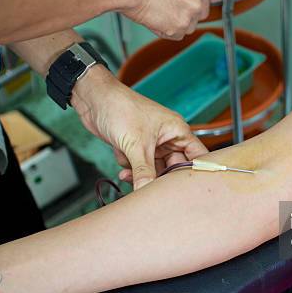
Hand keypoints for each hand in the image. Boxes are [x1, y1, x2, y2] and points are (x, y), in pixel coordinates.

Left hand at [72, 65, 207, 189]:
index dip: (197, 172)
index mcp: (177, 131)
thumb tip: (147, 192)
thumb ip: (144, 172)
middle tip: (152, 188)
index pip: (197, 156)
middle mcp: (168, 138)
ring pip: (154, 170)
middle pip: (174, 168)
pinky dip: (130, 168)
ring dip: (141, 174)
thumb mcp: (136, 144)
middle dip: (160, 177)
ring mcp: (152, 144)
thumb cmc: (120, 107)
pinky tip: (121, 162)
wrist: (94, 100)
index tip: (190, 190)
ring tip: (129, 173)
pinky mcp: (137, 148)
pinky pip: (139, 167)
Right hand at [118, 0, 228, 39]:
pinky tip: (156, 16)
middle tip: (169, 0)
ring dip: (177, 20)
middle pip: (203, 10)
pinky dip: (167, 30)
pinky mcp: (178, 27)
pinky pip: (178, 34)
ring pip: (190, 24)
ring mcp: (190, 12)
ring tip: (159, 6)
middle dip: (189, 9)